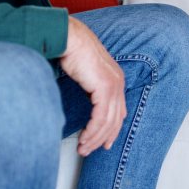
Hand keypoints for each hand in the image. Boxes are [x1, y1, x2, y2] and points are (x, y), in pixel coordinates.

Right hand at [59, 16, 126, 156]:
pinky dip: (92, 131)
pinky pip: (100, 118)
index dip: (112, 130)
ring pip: (108, 122)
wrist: (70, 38)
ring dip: (94, 138)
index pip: (119, 111)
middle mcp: (118, 82)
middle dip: (102, 138)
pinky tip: (84, 138)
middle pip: (115, 120)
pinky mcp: (104, 88)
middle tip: (89, 150)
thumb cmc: (74, 51)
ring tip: (83, 148)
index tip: (104, 143)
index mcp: (116, 79)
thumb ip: (92, 87)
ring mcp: (113, 85)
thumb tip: (88, 99)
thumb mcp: (87, 73)